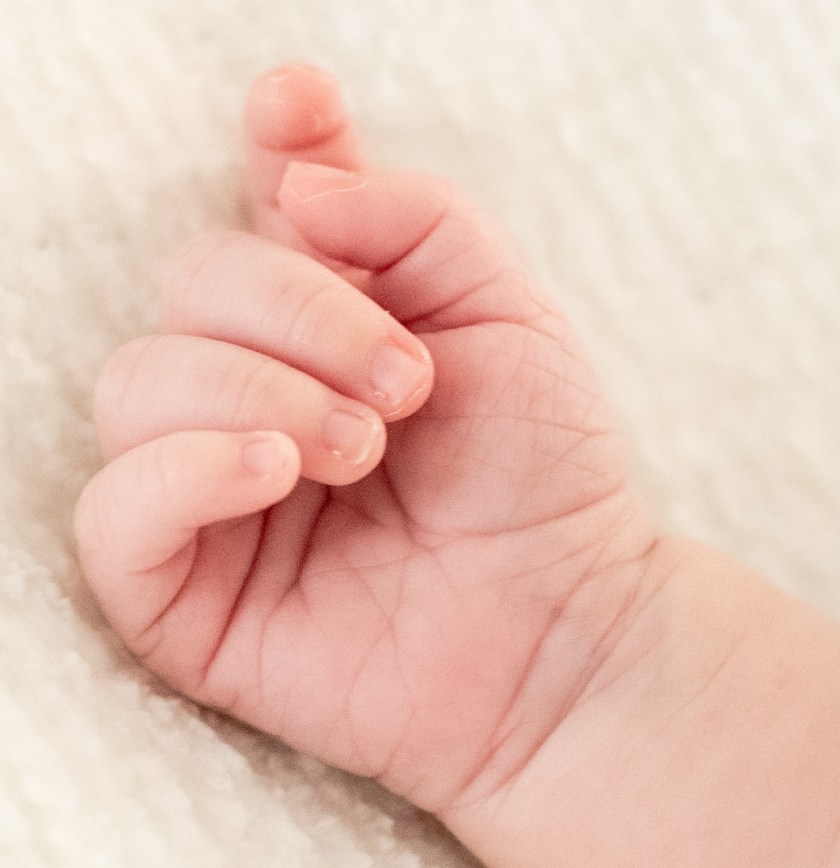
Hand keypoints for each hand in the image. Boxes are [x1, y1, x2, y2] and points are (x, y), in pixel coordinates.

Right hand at [75, 66, 656, 811]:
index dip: (272, 149)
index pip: (265, 209)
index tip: (301, 114)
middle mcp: (260, 393)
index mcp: (334, 323)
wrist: (568, 626)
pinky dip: (184, 468)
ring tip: (364, 445)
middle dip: (299, 312)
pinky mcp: (189, 594)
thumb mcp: (510, 316)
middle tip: (407, 385)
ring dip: (255, 389)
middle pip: (193, 286)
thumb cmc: (545, 477)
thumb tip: (293, 177)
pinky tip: (276, 469)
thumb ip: (416, 221)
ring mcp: (216, 492)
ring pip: (138, 385)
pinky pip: (115, 511)